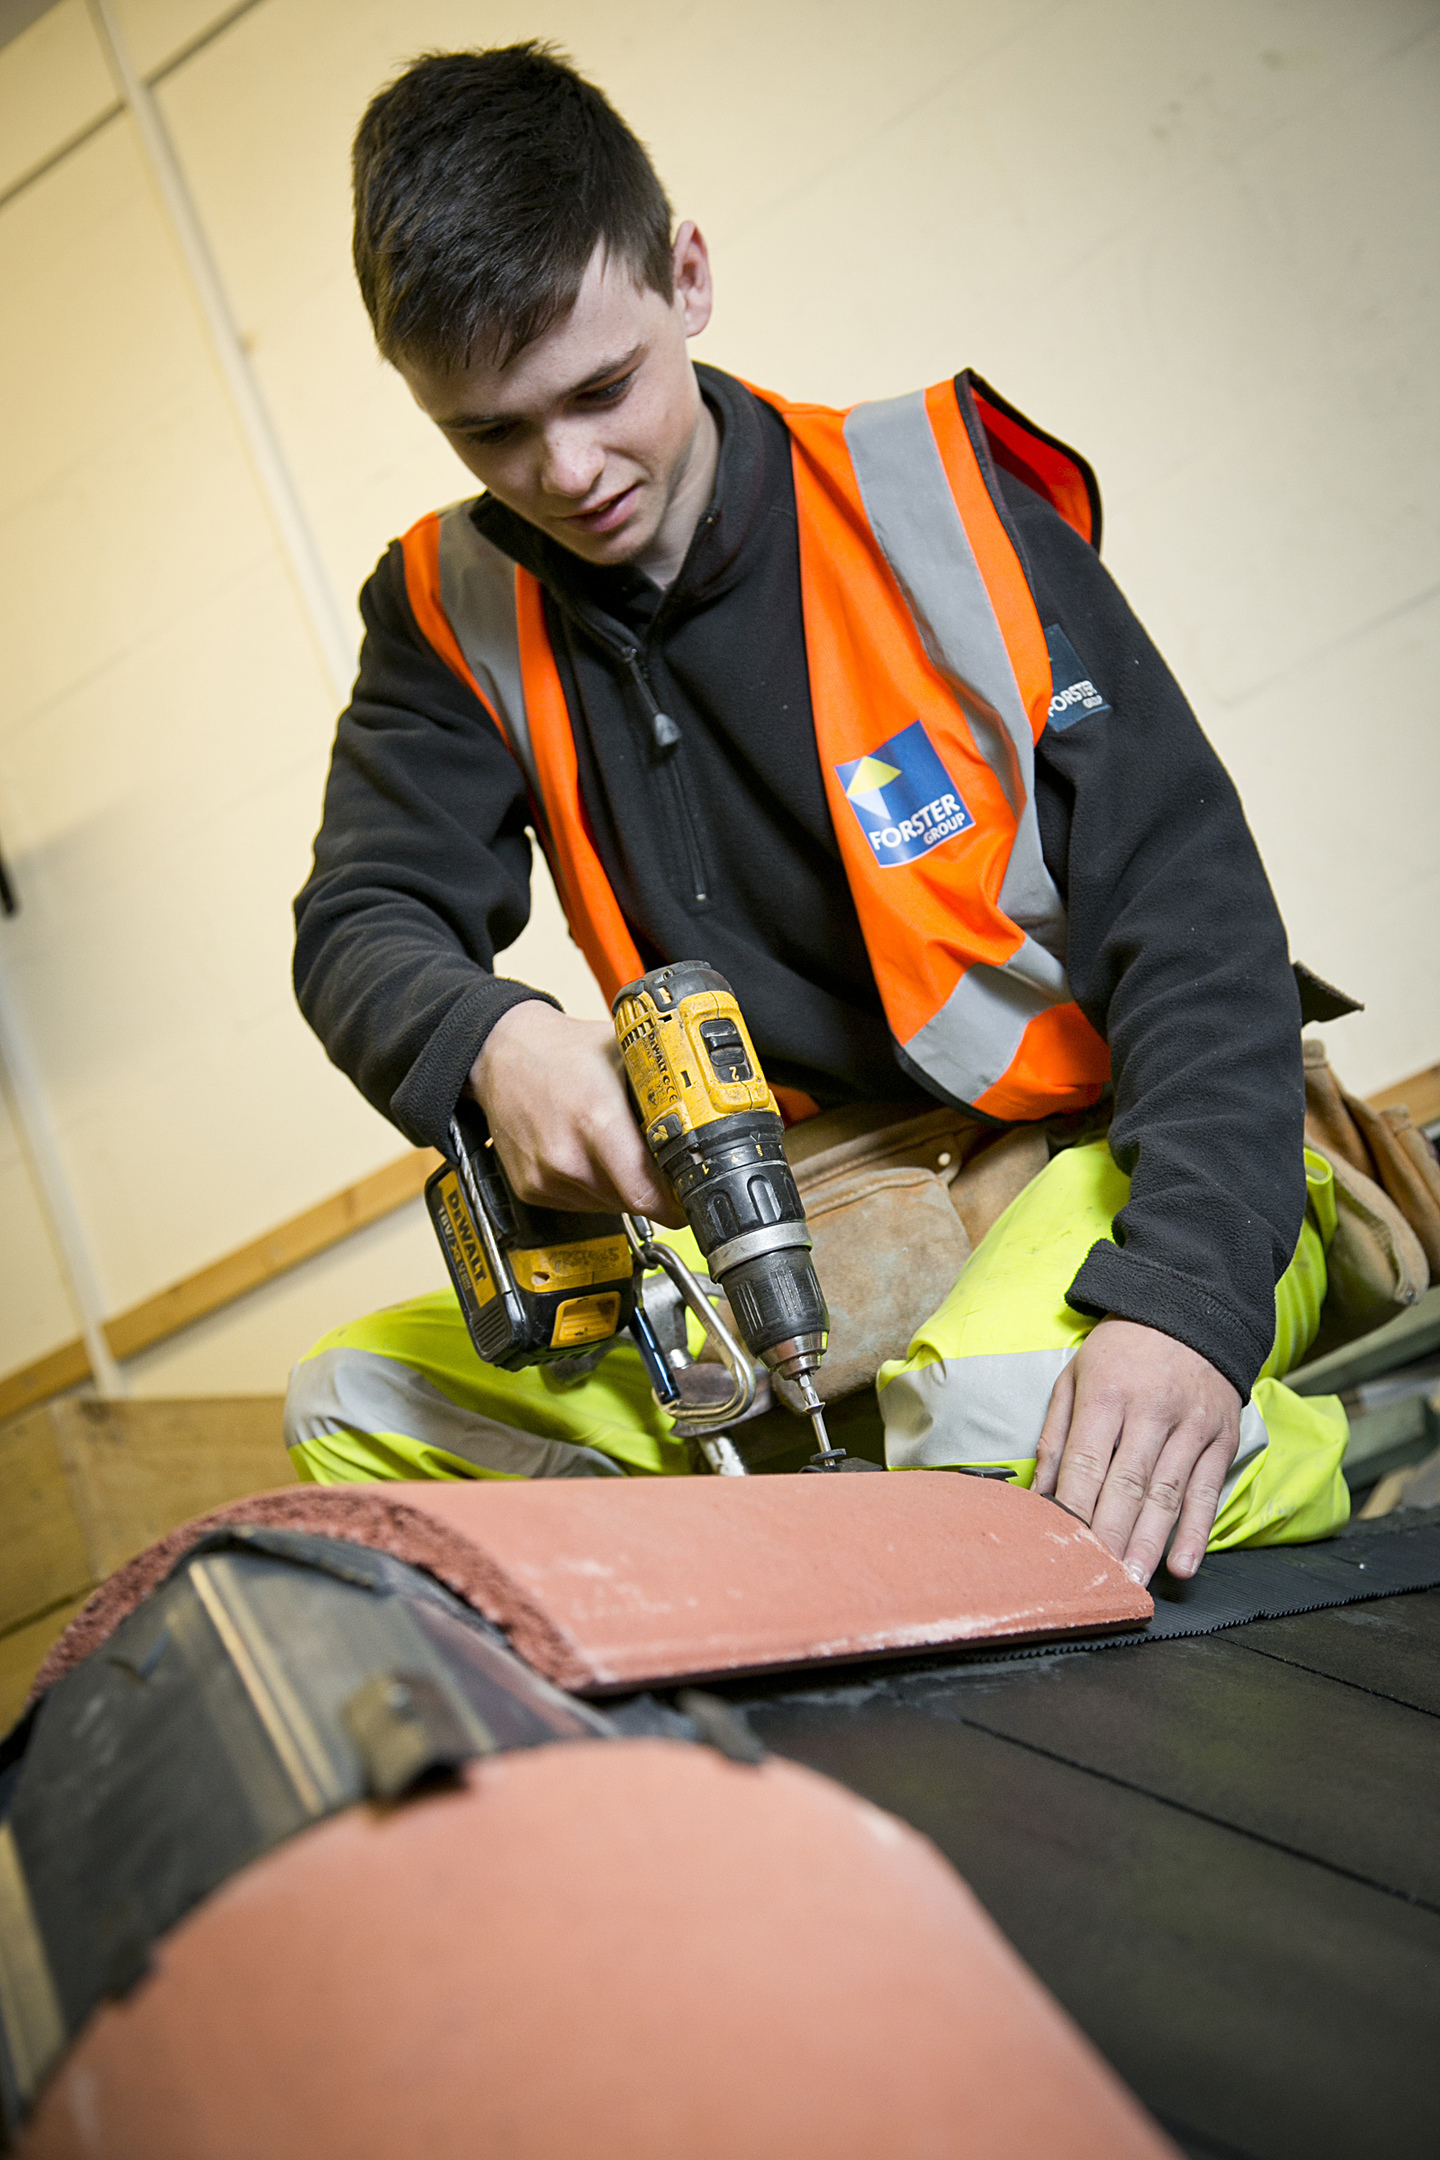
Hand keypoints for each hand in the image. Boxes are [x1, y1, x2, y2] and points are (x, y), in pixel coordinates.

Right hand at [469, 1002, 682, 1224]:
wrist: (500, 1053)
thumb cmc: (564, 1051)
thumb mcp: (628, 1057)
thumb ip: (666, 1095)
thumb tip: (707, 1124)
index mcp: (597, 1121)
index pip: (648, 1196)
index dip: (676, 1203)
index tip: (688, 1195)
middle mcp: (568, 1157)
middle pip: (633, 1203)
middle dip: (653, 1189)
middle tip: (656, 1161)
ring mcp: (545, 1177)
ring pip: (608, 1207)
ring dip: (623, 1188)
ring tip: (615, 1147)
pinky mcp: (530, 1189)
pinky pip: (580, 1204)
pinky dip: (594, 1187)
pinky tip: (587, 1153)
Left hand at [1032, 1318, 1240, 1584]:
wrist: (1190, 1309)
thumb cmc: (1120, 1351)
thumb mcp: (1075, 1377)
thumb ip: (1056, 1436)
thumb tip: (1037, 1495)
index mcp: (1107, 1395)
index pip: (1087, 1462)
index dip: (1075, 1507)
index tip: (1062, 1546)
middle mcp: (1151, 1412)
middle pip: (1127, 1484)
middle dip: (1110, 1536)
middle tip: (1097, 1580)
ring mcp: (1191, 1426)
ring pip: (1167, 1494)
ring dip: (1149, 1542)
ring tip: (1133, 1581)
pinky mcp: (1222, 1436)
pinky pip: (1208, 1490)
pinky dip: (1196, 1531)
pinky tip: (1183, 1564)